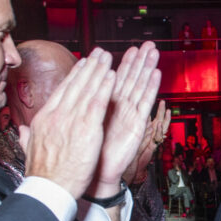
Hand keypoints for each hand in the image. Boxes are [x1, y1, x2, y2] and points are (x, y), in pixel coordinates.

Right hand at [22, 48, 115, 197]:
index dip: (75, 76)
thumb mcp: (29, 150)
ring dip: (99, 71)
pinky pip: (98, 104)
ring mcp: (72, 121)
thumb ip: (27, 137)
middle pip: (75, 85)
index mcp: (44, 119)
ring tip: (107, 57)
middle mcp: (57, 115)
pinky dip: (105, 88)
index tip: (83, 64)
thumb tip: (21, 130)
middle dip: (89, 67)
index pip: (62, 91)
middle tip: (99, 53)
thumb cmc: (43, 174)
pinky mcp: (87, 130)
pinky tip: (112, 76)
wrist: (49, 189)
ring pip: (87, 90)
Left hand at [87, 43, 161, 197]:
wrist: (92, 176)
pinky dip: (150, 88)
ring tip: (153, 52)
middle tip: (146, 44)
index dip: (118, 64)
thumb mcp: (75, 127)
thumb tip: (64, 98)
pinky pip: (144, 103)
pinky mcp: (136, 126)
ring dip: (146, 68)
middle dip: (138, 61)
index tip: (126, 49)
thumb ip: (74, 111)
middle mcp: (117, 110)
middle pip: (129, 80)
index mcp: (103, 107)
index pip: (112, 80)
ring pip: (138, 87)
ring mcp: (128, 117)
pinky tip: (155, 73)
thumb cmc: (83, 155)